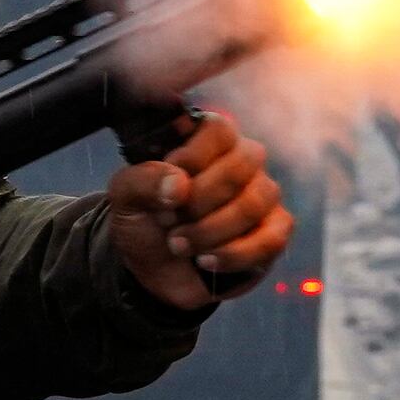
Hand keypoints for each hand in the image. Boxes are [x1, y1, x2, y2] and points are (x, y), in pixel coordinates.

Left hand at [111, 109, 291, 311]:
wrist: (153, 271)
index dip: (193, 157)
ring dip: (209, 231)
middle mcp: (242, 162)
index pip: (219, 129)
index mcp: (207, 141)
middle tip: (169, 220)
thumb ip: (144, 180)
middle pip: (243, 163)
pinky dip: (233, 255)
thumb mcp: (125, 197)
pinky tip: (206, 261)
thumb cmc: (144, 221)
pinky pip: (270, 239)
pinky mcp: (274, 232)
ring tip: (178, 245)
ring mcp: (263, 196)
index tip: (167, 186)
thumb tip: (180, 184)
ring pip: (253, 204)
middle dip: (200, 200)